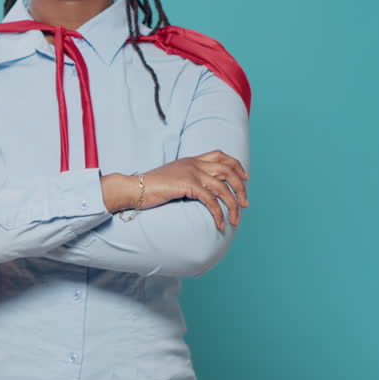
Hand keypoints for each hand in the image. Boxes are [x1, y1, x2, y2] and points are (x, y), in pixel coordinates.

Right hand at [124, 149, 249, 230]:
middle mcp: (193, 164)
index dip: (236, 165)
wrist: (133, 188)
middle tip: (245, 204)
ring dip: (232, 205)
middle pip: (228, 170)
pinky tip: (219, 224)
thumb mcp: (172, 178)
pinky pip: (211, 200)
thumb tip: (201, 191)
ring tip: (235, 220)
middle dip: (241, 188)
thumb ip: (187, 179)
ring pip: (223, 187)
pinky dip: (218, 214)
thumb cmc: (149, 188)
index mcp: (191, 160)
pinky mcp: (187, 185)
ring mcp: (191, 173)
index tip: (245, 178)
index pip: (220, 155)